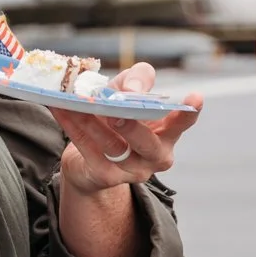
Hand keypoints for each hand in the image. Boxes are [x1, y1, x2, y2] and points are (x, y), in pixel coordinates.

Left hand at [53, 62, 202, 194]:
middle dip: (133, 127)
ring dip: (92, 122)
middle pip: (148, 144)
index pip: (182, 123)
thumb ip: (136, 80)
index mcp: (167, 133)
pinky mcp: (105, 176)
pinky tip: (59, 108)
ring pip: (113, 146)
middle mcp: (155, 155)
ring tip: (77, 103)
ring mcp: (132, 170)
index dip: (188, 112)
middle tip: (118, 113)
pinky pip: (87, 148)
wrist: (87, 153)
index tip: (195, 98)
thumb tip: (132, 89)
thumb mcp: (127, 90)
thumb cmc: (115, 114)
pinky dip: (72, 126)